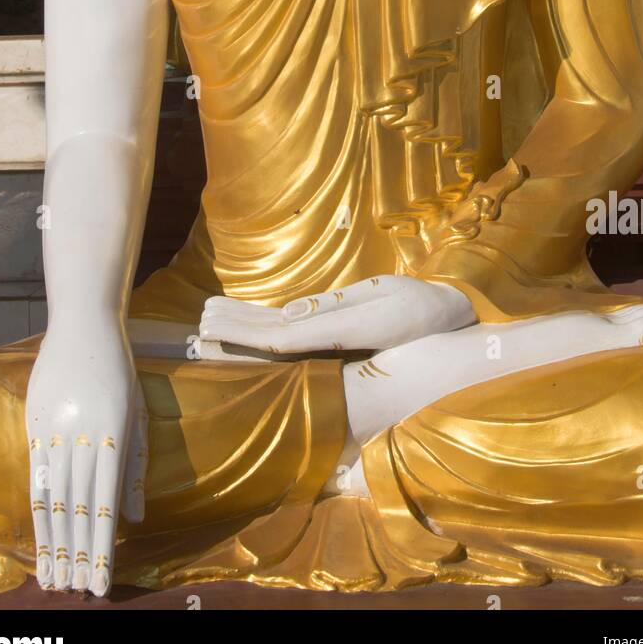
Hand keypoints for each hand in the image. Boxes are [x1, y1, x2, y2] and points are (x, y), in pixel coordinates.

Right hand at [25, 322, 147, 596]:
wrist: (84, 325)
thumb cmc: (120, 370)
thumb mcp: (139, 413)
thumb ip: (136, 468)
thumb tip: (136, 519)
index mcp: (114, 435)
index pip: (104, 506)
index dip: (101, 548)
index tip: (101, 581)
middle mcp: (82, 437)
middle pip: (77, 509)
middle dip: (78, 555)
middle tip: (78, 592)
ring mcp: (54, 432)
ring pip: (52, 498)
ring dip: (54, 542)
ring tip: (54, 577)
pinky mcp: (34, 426)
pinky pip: (35, 477)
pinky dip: (38, 512)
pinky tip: (40, 536)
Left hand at [198, 275, 475, 354]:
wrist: (449, 323)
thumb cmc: (419, 306)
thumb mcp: (381, 298)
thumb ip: (334, 309)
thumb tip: (288, 316)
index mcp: (338, 335)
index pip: (277, 340)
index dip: (239, 333)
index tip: (210, 325)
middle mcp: (329, 345)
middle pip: (268, 342)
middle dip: (230, 334)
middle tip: (193, 327)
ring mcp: (332, 344)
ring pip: (276, 339)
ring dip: (242, 330)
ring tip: (207, 322)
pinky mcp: (336, 338)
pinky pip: (293, 336)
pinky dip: (264, 328)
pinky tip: (247, 322)